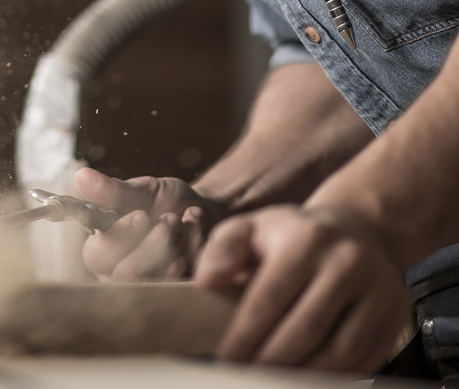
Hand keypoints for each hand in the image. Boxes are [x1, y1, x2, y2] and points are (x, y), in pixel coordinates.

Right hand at [76, 167, 223, 280]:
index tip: (141, 215)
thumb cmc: (161, 201)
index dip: (119, 237)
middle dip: (152, 243)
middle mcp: (120, 276)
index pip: (96, 256)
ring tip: (181, 220)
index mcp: (102, 251)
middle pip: (126, 275)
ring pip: (158, 280)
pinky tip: (195, 227)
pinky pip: (186, 281)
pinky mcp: (179, 293)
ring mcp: (150, 288)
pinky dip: (195, 248)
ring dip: (176, 244)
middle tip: (168, 218)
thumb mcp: (139, 191)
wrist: (199, 211)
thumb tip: (82, 177)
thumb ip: (112, 190)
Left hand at [194, 204, 411, 371]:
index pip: (270, 298)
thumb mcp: (253, 227)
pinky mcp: (395, 316)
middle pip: (304, 330)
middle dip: (270, 362)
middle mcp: (347, 263)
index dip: (245, 336)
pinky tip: (305, 378)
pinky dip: (333, 377)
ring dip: (302, 375)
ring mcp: (378, 291)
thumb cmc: (293, 234)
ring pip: (338, 352)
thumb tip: (205, 283)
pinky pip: (363, 360)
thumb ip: (223, 249)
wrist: (358, 230)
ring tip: (272, 380)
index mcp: (307, 239)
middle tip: (245, 378)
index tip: (225, 360)